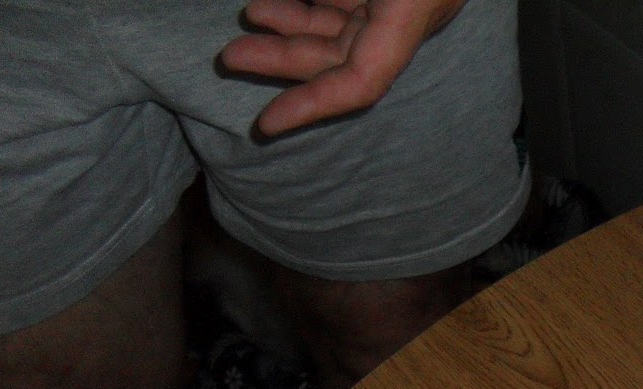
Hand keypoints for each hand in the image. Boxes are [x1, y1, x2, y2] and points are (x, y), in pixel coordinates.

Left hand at [220, 0, 466, 136]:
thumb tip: (275, 7)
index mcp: (410, 8)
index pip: (361, 80)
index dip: (311, 105)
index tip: (266, 123)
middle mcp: (412, 13)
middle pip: (347, 58)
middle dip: (286, 57)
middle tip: (230, 55)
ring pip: (348, 28)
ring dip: (296, 26)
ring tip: (251, 15)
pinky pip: (359, 3)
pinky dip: (320, 3)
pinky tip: (287, 0)